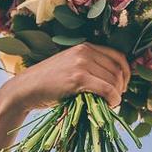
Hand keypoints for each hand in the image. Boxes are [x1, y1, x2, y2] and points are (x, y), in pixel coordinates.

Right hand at [0, 43, 130, 112]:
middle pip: (117, 69)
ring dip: (117, 95)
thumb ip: (90, 67)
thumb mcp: (71, 67)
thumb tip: (116, 81)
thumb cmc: (49, 82)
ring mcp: (81, 64)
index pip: (118, 56)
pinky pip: (106, 89)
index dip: (126, 72)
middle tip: (116, 98)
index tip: (123, 86)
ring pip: (113, 80)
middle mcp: (85, 51)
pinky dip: (113, 99)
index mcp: (85, 46)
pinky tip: (110, 105)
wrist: (25, 89)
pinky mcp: (78, 78)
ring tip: (111, 104)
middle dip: (121, 86)